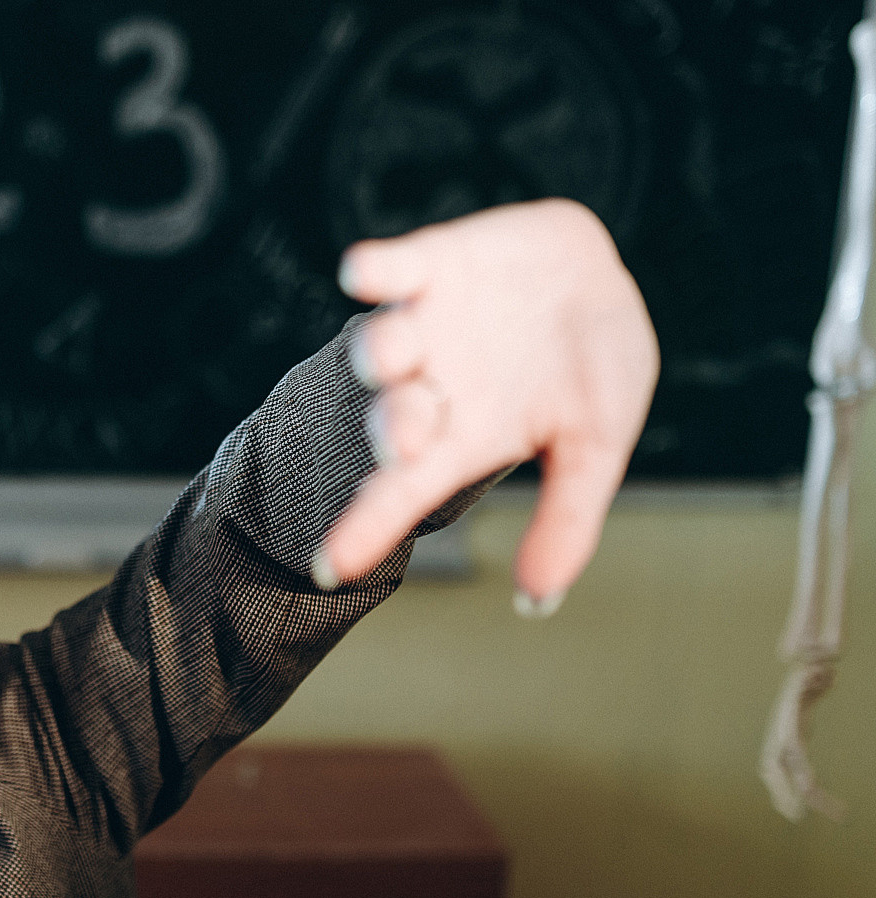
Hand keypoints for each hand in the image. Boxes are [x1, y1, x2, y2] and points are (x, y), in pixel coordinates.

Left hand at [319, 198, 658, 614]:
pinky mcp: (433, 264)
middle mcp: (428, 388)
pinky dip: (377, 268)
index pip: (403, 494)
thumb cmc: (590, 376)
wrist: (597, 282)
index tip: (329, 568)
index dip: (366, 529)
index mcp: (460, 439)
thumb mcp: (596, 445)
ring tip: (386, 357)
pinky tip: (361, 270)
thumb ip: (567, 518)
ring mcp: (424, 326)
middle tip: (398, 448)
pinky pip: (395, 267)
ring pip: (384, 346)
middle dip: (392, 431)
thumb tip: (537, 604)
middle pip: (392, 419)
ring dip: (380, 352)